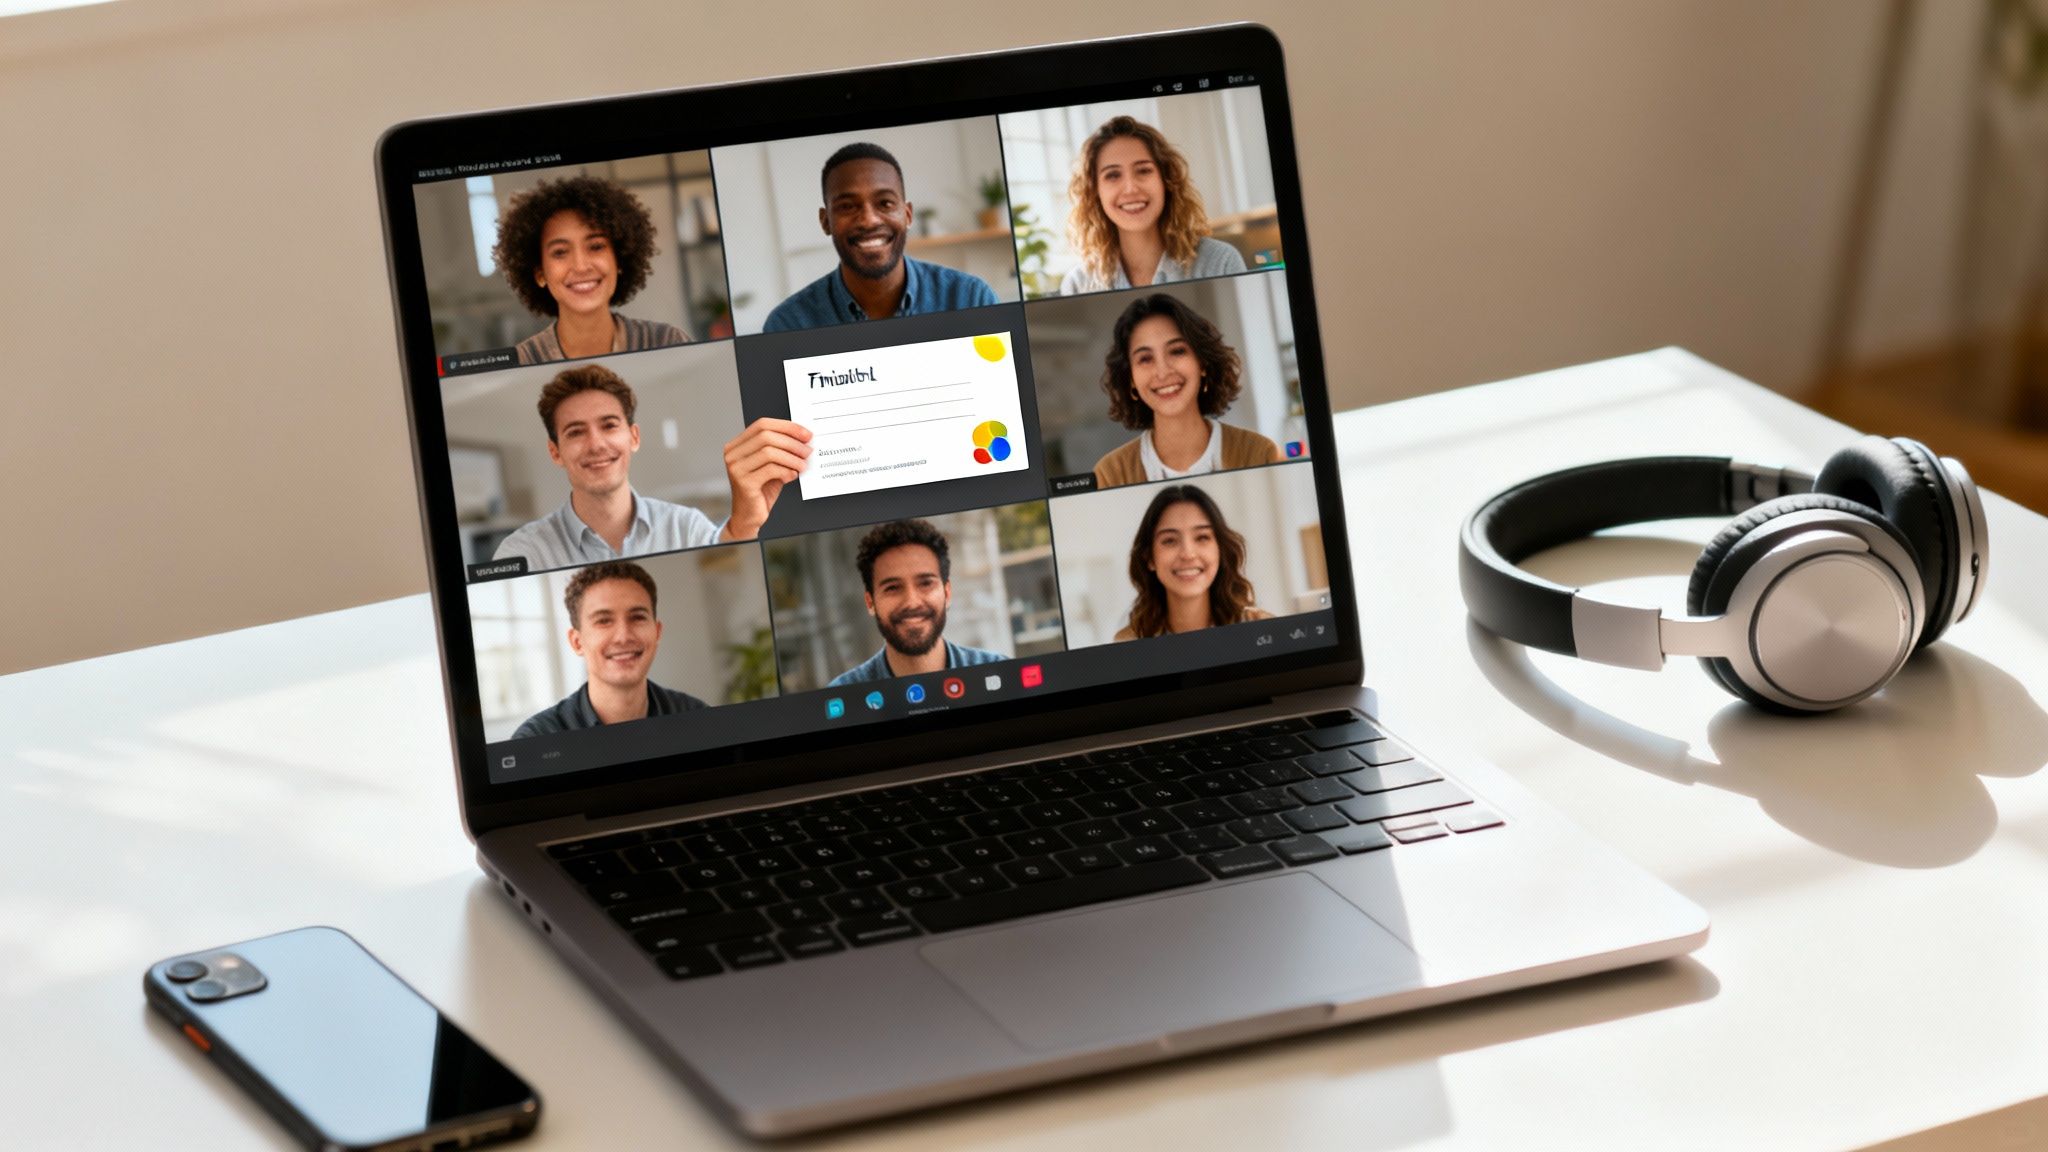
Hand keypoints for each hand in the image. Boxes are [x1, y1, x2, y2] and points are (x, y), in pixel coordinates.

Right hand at [721, 418, 811, 540]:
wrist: (749, 516)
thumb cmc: (762, 490)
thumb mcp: (772, 465)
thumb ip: (781, 451)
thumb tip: (804, 439)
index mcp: (737, 445)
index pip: (762, 425)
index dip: (786, 426)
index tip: (806, 434)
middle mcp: (732, 454)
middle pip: (766, 436)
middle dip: (792, 442)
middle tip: (808, 450)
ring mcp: (736, 468)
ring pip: (769, 452)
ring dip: (792, 458)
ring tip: (803, 465)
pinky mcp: (743, 483)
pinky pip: (770, 470)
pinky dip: (786, 471)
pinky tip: (793, 476)